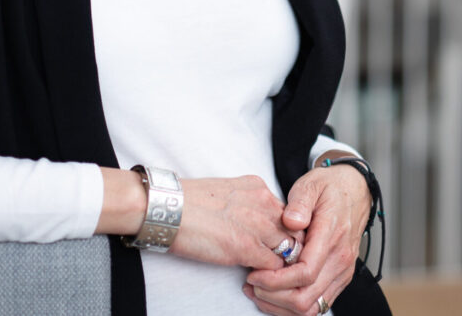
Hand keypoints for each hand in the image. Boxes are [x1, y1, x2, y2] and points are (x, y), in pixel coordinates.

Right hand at [98, 169, 297, 271]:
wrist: (166, 207)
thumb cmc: (188, 202)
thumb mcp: (227, 191)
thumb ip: (248, 203)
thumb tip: (255, 221)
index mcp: (258, 186)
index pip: (288, 213)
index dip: (284, 231)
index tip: (275, 244)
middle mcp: (263, 202)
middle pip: (295, 231)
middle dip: (289, 248)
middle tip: (277, 263)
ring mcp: (257, 225)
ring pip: (288, 249)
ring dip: (280, 263)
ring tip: (266, 272)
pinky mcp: (246, 247)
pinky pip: (273, 266)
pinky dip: (267, 275)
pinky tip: (252, 275)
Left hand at [243, 158, 370, 315]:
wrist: (355, 190)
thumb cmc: (331, 188)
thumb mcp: (311, 185)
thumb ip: (299, 202)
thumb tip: (290, 221)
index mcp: (332, 236)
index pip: (305, 273)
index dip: (276, 280)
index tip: (255, 274)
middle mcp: (340, 260)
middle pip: (306, 298)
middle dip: (274, 296)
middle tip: (253, 284)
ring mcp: (342, 272)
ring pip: (312, 308)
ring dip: (282, 306)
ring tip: (259, 291)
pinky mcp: (340, 278)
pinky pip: (318, 305)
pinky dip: (294, 306)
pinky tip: (276, 294)